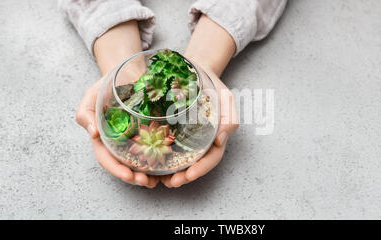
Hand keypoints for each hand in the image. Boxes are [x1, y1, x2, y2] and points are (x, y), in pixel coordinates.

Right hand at [76, 77, 158, 187]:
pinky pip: (156, 149)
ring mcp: (137, 139)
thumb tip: (93, 133)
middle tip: (147, 182)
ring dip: (149, 174)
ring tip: (159, 181)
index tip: (129, 176)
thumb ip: (86, 113)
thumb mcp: (91, 96)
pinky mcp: (152, 133)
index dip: (117, 169)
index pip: (108, 158)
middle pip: (126, 166)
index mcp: (104, 138)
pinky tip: (169, 168)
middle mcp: (120, 142)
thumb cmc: (108, 85)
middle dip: (135, 177)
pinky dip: (161, 161)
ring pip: (141, 162)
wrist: (129, 72)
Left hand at [160, 70, 238, 187]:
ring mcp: (187, 137)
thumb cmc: (212, 83)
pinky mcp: (172, 131)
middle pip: (195, 164)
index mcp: (215, 136)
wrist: (194, 69)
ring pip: (181, 160)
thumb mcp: (225, 97)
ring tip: (159, 180)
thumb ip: (229, 116)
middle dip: (184, 176)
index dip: (201, 169)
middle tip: (171, 183)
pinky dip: (161, 159)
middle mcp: (201, 140)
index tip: (189, 175)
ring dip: (171, 173)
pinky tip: (151, 165)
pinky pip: (167, 148)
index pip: (211, 157)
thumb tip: (221, 140)